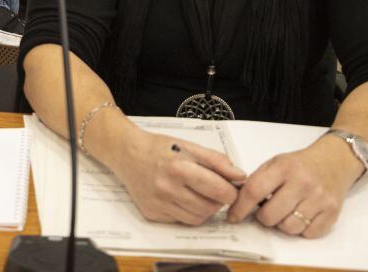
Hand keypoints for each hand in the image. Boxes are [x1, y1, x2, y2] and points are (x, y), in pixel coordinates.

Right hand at [108, 128, 245, 225]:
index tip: (230, 187)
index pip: (219, 191)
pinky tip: (180, 197)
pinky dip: (187, 212)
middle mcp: (167, 188)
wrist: (126, 153)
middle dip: (218, 200)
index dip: (231, 191)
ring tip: (197, 193)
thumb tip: (240, 177)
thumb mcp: (189, 146)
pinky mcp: (152, 214)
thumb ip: (217, 161)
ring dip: (204, 208)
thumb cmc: (159, 148)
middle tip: (212, 189)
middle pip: (210, 208)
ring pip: (197, 218)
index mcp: (179, 168)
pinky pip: (181, 221)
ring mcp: (158, 203)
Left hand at [226, 136, 362, 237]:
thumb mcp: (275, 163)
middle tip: (266, 211)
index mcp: (284, 168)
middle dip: (263, 217)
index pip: (255, 191)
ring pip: (289, 228)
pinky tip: (301, 215)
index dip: (240, 207)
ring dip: (282, 224)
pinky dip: (301, 229)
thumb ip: (257, 180)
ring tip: (285, 212)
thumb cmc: (299, 165)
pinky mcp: (333, 213)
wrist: (333, 162)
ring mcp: (319, 199)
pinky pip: (308, 234)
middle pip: (271, 215)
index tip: (233, 216)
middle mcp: (303, 183)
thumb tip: (237, 202)